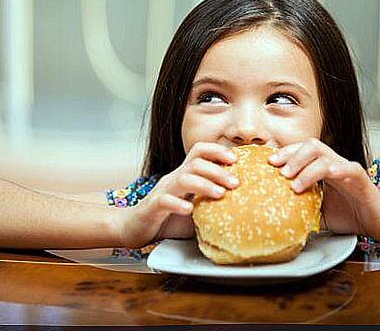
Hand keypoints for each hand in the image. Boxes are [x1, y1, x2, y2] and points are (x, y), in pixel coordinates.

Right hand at [119, 142, 239, 247]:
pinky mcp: (152, 207)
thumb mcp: (196, 209)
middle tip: (236, 183)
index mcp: (184, 175)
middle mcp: (174, 179)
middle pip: (195, 163)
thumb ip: (213, 205)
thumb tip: (243, 207)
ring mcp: (162, 191)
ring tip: (220, 194)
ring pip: (183, 179)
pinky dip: (178, 204)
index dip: (217, 151)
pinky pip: (165, 201)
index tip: (236, 160)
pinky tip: (190, 211)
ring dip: (204, 184)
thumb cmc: (169, 219)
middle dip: (218, 170)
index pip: (199, 152)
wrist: (135, 228)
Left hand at [268, 138, 379, 240]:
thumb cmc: (347, 214)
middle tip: (279, 171)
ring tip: (294, 184)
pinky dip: (338, 170)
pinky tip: (328, 175)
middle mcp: (333, 164)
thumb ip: (299, 208)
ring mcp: (347, 170)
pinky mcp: (361, 180)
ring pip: (326, 156)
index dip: (284, 153)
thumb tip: (274, 216)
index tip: (268, 163)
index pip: (300, 151)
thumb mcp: (315, 212)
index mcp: (320, 168)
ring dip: (306, 168)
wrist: (377, 222)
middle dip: (292, 155)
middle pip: (311, 146)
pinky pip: (350, 169)